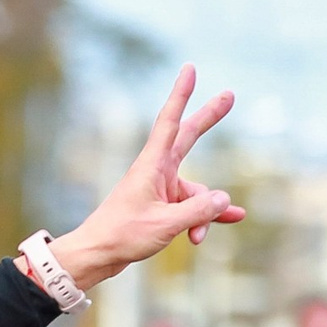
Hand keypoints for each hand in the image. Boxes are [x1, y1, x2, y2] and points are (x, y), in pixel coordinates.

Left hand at [40, 66, 245, 290]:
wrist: (96, 257)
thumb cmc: (122, 236)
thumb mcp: (166, 224)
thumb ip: (199, 211)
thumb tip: (224, 199)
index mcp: (152, 165)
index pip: (169, 121)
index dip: (181, 94)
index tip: (189, 69)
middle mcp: (157, 172)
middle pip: (188, 138)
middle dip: (209, 119)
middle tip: (230, 95)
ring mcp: (160, 189)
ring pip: (196, 192)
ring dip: (204, 214)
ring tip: (197, 237)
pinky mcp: (162, 207)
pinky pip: (192, 207)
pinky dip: (206, 216)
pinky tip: (229, 220)